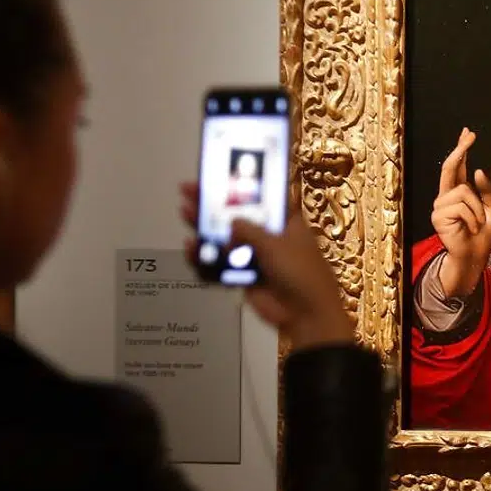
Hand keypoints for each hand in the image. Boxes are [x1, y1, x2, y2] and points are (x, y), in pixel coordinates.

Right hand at [179, 183, 353, 350]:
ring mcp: (255, 257)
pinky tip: (191, 248)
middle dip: (212, 204)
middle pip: (236, 216)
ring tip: (184, 212)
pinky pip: (220, 265)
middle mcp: (269, 236)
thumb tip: (232, 222)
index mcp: (284, 222)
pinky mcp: (244, 278)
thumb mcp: (277, 245)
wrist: (305, 315)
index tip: (218, 175)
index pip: (259, 198)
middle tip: (188, 190)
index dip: (239, 186)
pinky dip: (206, 258)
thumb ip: (251, 230)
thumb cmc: (300, 273)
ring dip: (205, 228)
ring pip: (224, 240)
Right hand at [431, 127, 490, 298]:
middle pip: (449, 167)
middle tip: (470, 135)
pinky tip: (470, 228)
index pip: (458, 166)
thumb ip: (486, 191)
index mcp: (459, 192)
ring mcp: (440, 205)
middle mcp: (446, 196)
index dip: (462, 148)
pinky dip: (473, 218)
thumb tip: (477, 170)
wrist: (475, 256)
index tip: (468, 132)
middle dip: (460, 149)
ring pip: (463, 191)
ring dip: (478, 209)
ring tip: (477, 223)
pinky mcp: (437, 216)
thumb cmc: (483, 234)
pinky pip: (461, 206)